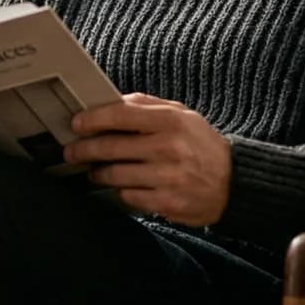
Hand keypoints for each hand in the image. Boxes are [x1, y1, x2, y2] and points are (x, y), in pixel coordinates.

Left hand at [63, 93, 231, 225]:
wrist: (233, 182)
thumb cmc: (200, 144)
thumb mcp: (182, 115)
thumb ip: (146, 106)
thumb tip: (110, 102)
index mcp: (172, 120)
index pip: (121, 114)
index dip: (93, 118)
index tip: (76, 123)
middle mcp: (169, 147)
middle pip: (112, 146)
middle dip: (84, 149)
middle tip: (71, 151)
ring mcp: (168, 177)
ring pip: (115, 174)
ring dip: (98, 173)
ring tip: (93, 170)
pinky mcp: (167, 202)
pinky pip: (128, 196)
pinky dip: (120, 190)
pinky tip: (119, 186)